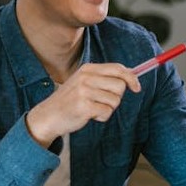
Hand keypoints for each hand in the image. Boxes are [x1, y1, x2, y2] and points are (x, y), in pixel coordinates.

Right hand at [25, 63, 140, 146]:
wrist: (49, 115)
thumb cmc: (70, 100)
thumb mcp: (84, 82)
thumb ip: (104, 78)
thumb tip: (131, 77)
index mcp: (88, 69)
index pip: (118, 68)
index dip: (131, 78)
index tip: (137, 88)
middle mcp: (86, 77)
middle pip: (120, 86)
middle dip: (116, 97)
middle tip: (101, 101)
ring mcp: (84, 91)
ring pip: (115, 101)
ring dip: (107, 108)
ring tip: (92, 108)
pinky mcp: (84, 106)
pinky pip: (107, 112)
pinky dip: (101, 117)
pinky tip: (89, 115)